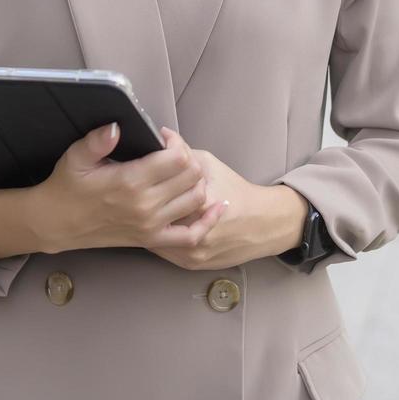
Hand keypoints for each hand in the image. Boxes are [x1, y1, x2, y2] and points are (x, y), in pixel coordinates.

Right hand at [35, 122, 225, 253]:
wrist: (57, 223)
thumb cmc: (67, 187)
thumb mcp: (76, 157)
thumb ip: (98, 140)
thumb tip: (118, 126)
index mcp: (131, 181)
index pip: (177, 157)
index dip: (175, 141)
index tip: (162, 136)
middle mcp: (146, 205)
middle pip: (192, 175)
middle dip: (188, 157)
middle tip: (172, 152)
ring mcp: (152, 225)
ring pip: (196, 199)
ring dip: (197, 181)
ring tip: (183, 171)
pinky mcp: (153, 239)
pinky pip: (191, 235)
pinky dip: (208, 221)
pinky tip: (216, 206)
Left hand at [148, 147, 276, 270]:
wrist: (262, 223)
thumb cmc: (236, 191)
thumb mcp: (210, 164)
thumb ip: (183, 152)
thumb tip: (160, 136)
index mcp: (202, 203)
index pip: (161, 191)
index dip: (149, 183)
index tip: (140, 176)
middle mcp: (199, 231)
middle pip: (156, 217)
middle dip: (146, 205)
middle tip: (136, 194)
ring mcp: (195, 251)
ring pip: (156, 238)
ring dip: (148, 225)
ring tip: (141, 210)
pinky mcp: (193, 263)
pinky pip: (165, 252)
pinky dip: (158, 238)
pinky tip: (153, 226)